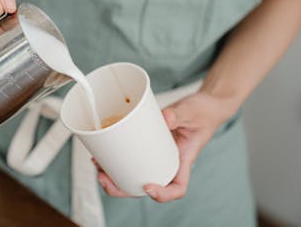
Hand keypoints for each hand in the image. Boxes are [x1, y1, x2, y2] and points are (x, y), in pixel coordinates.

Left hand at [95, 91, 235, 201]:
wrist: (203, 105)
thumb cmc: (202, 112)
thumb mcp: (192, 111)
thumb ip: (178, 114)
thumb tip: (165, 118)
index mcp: (183, 161)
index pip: (177, 188)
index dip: (162, 194)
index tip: (147, 187)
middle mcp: (168, 162)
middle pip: (147, 187)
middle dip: (123, 188)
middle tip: (103, 179)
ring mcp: (156, 154)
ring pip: (136, 174)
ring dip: (115, 176)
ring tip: (97, 166)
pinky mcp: (147, 144)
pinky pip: (132, 157)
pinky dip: (117, 158)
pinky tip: (102, 153)